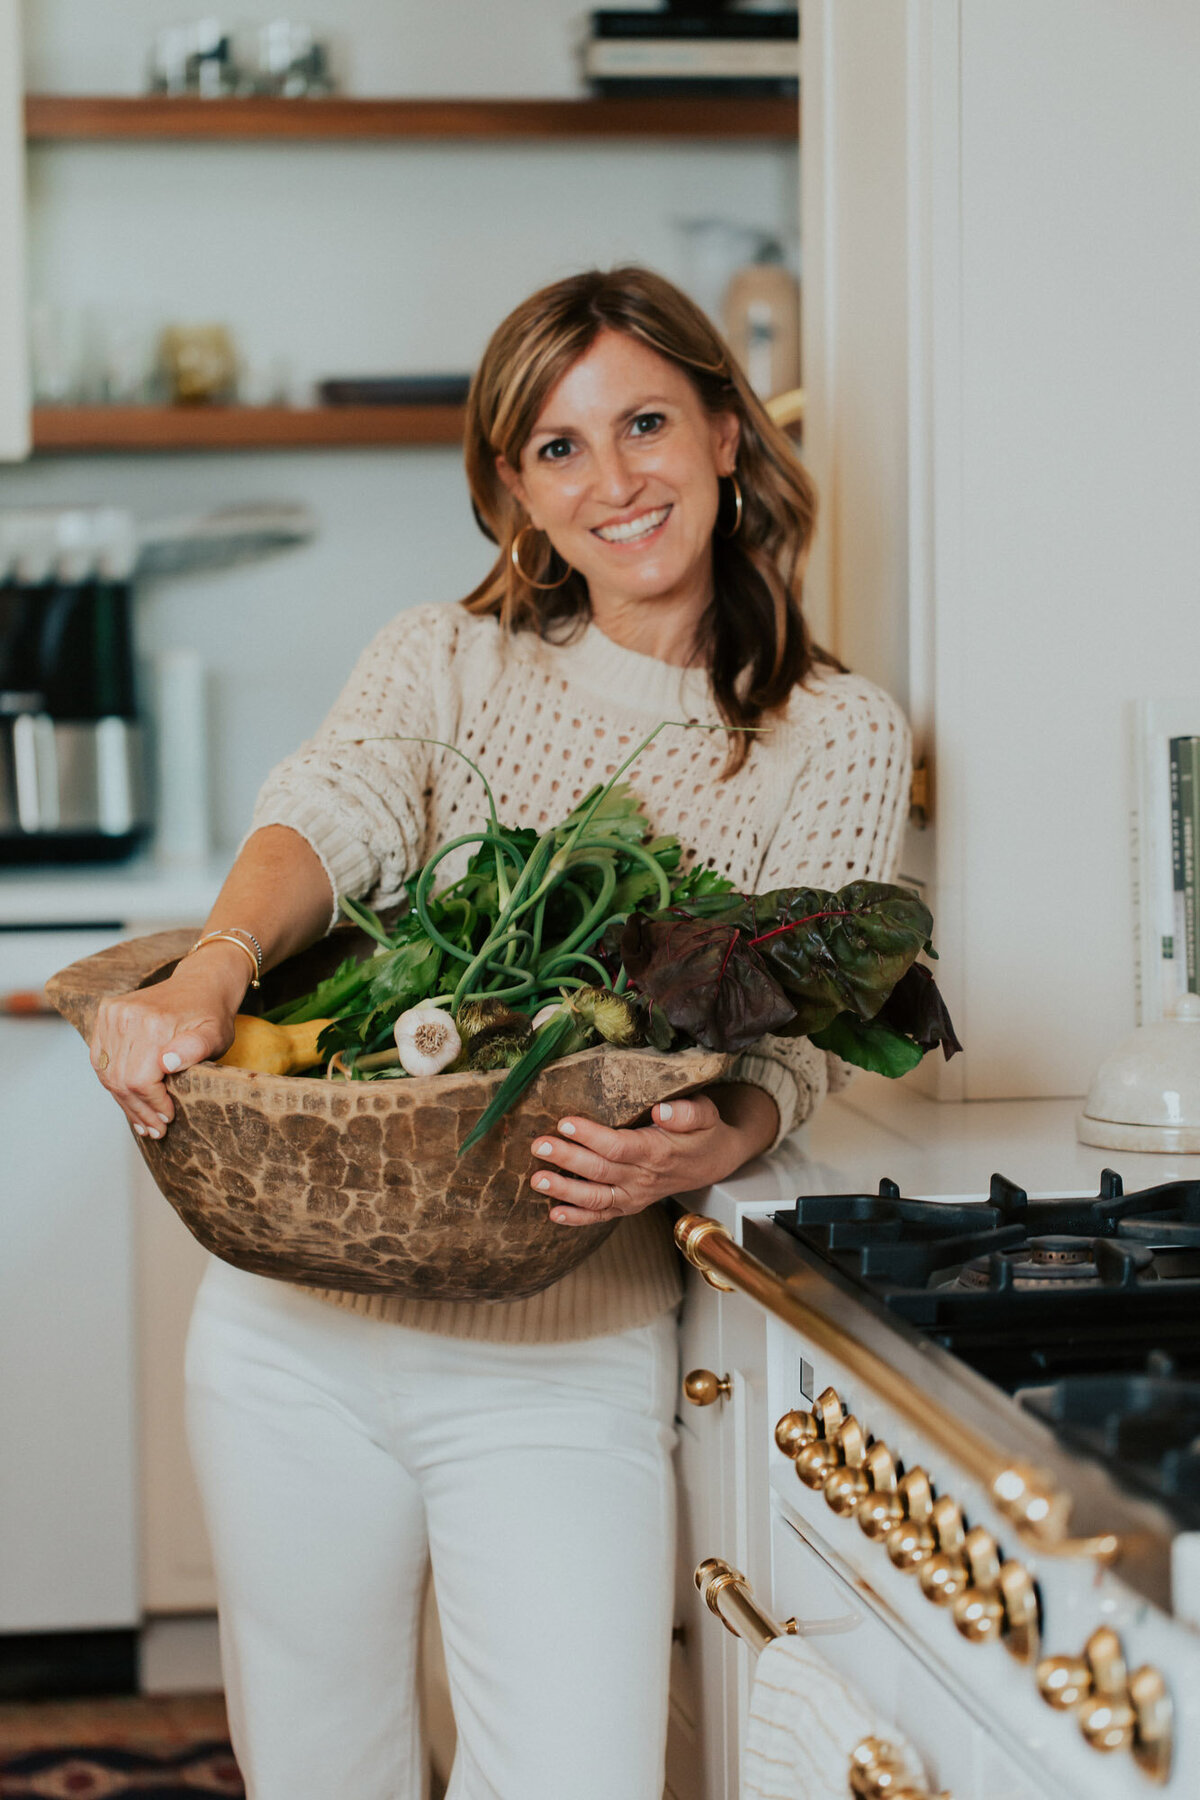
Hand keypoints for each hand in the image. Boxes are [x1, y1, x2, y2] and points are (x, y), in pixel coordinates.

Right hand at [90, 942, 246, 1137]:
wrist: (200, 983)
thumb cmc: (211, 1014)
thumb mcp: (216, 1034)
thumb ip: (196, 1049)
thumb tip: (167, 1063)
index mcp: (153, 1022)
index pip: (140, 1080)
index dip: (153, 1106)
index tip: (168, 1119)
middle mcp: (127, 1016)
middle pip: (122, 1080)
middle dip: (140, 1111)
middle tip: (155, 1130)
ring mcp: (112, 1013)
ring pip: (108, 1074)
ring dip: (125, 1102)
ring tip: (143, 1122)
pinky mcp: (105, 1014)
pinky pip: (101, 1059)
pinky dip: (113, 1083)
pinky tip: (128, 1100)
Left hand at [528, 1084, 779, 1227]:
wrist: (714, 1163)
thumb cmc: (703, 1133)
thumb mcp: (705, 1113)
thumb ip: (686, 1112)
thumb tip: (661, 1112)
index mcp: (658, 1152)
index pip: (619, 1146)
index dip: (590, 1136)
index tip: (565, 1122)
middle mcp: (643, 1178)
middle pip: (600, 1171)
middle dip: (567, 1159)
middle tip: (539, 1146)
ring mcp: (635, 1196)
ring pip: (596, 1198)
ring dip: (564, 1190)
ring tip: (537, 1179)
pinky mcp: (629, 1204)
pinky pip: (602, 1215)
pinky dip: (577, 1218)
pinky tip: (554, 1214)